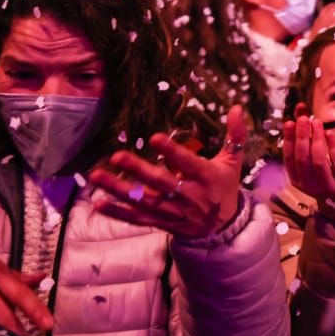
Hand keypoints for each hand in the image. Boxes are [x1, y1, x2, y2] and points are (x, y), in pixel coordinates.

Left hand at [89, 106, 247, 238]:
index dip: (173, 152)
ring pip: (143, 201)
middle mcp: (188, 196)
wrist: (223, 228)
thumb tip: (238, 107)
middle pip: (160, 183)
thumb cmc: (224, 187)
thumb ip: (235, 135)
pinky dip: (118, 212)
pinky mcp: (161, 223)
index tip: (155, 138)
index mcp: (206, 177)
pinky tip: (99, 202)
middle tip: (117, 156)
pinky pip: (137, 219)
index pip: (188, 163)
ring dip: (119, 190)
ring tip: (97, 176)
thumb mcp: (232, 162)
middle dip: (138, 170)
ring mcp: (173, 212)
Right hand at [282, 107, 334, 239]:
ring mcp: (326, 185)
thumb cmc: (325, 176)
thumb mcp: (311, 161)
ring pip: (318, 161)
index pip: (289, 158)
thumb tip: (300, 112)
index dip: (288, 139)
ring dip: (316, 139)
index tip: (289, 122)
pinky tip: (330, 133)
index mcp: (297, 179)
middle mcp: (309, 184)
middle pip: (302, 159)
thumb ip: (305, 138)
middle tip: (304, 118)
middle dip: (302, 137)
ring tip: (317, 122)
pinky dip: (332, 146)